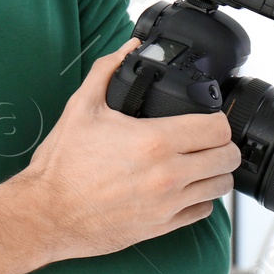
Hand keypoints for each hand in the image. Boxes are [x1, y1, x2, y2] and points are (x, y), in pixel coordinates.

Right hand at [14, 37, 240, 262]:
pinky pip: (203, 211)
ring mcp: (168, 204)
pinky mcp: (162, 226)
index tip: (207, 118)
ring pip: (220, 186)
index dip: (217, 119)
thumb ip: (108, 71)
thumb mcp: (81, 108)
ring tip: (198, 162)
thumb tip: (129, 47)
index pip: (217, 129)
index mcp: (153, 141)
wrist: (46, 213)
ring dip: (214, 172)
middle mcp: (167, 174)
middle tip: (206, 139)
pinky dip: (199, 198)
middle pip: (227, 157)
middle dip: (222, 144)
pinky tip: (182, 187)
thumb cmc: (62, 165)